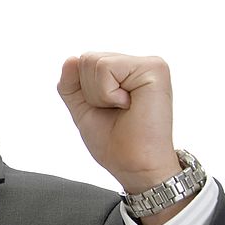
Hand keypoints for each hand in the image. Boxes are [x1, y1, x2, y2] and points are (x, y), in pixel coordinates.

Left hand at [56, 52, 180, 194]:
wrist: (135, 166)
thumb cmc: (114, 143)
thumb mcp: (83, 109)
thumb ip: (72, 84)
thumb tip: (71, 58)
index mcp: (123, 72)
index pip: (82, 63)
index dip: (83, 92)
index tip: (106, 111)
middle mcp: (137, 64)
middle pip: (86, 59)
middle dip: (90, 92)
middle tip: (115, 111)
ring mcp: (149, 64)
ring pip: (93, 62)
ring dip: (99, 95)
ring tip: (123, 109)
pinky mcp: (154, 68)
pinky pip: (105, 68)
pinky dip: (107, 94)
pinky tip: (129, 105)